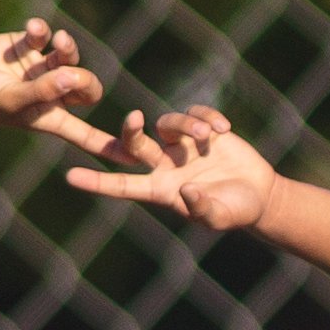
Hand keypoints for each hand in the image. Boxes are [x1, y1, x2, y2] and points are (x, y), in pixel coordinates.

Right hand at [0, 19, 107, 145]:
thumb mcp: (12, 100)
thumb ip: (43, 90)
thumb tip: (74, 75)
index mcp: (50, 118)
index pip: (88, 136)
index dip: (112, 146)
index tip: (141, 157)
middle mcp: (51, 94)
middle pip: (88, 87)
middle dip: (84, 78)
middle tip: (66, 71)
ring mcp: (40, 68)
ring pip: (71, 57)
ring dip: (68, 48)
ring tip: (56, 40)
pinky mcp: (28, 46)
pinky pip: (47, 35)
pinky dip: (43, 31)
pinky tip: (32, 30)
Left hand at [61, 106, 277, 233]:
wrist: (259, 195)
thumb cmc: (234, 212)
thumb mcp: (218, 217)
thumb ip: (200, 208)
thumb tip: (185, 189)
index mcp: (160, 189)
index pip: (121, 185)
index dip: (96, 183)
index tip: (70, 177)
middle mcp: (164, 164)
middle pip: (134, 143)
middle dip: (129, 131)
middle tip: (134, 119)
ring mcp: (181, 145)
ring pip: (168, 123)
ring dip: (187, 125)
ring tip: (209, 136)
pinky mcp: (202, 129)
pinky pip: (195, 112)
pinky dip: (207, 116)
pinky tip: (225, 128)